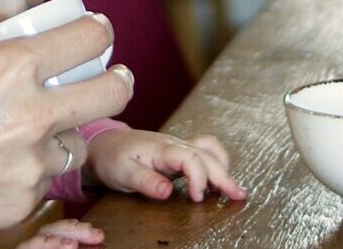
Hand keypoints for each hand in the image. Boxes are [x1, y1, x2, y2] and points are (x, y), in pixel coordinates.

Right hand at [0, 15, 133, 247]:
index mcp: (9, 66)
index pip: (86, 39)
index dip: (97, 32)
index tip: (97, 33)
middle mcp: (33, 112)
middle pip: (111, 91)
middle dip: (117, 82)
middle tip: (112, 80)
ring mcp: (33, 163)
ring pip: (77, 144)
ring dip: (64, 137)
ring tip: (39, 137)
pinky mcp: (23, 202)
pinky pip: (42, 182)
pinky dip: (29, 175)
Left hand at [86, 130, 247, 201]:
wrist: (104, 144)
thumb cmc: (112, 158)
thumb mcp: (122, 173)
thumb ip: (145, 181)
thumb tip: (168, 191)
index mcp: (161, 149)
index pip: (191, 158)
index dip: (200, 178)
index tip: (198, 198)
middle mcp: (174, 144)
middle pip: (207, 156)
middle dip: (224, 176)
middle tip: (238, 196)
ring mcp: (178, 146)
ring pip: (209, 152)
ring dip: (224, 168)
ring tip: (234, 190)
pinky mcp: (179, 151)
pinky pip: (204, 151)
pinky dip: (217, 162)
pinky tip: (219, 178)